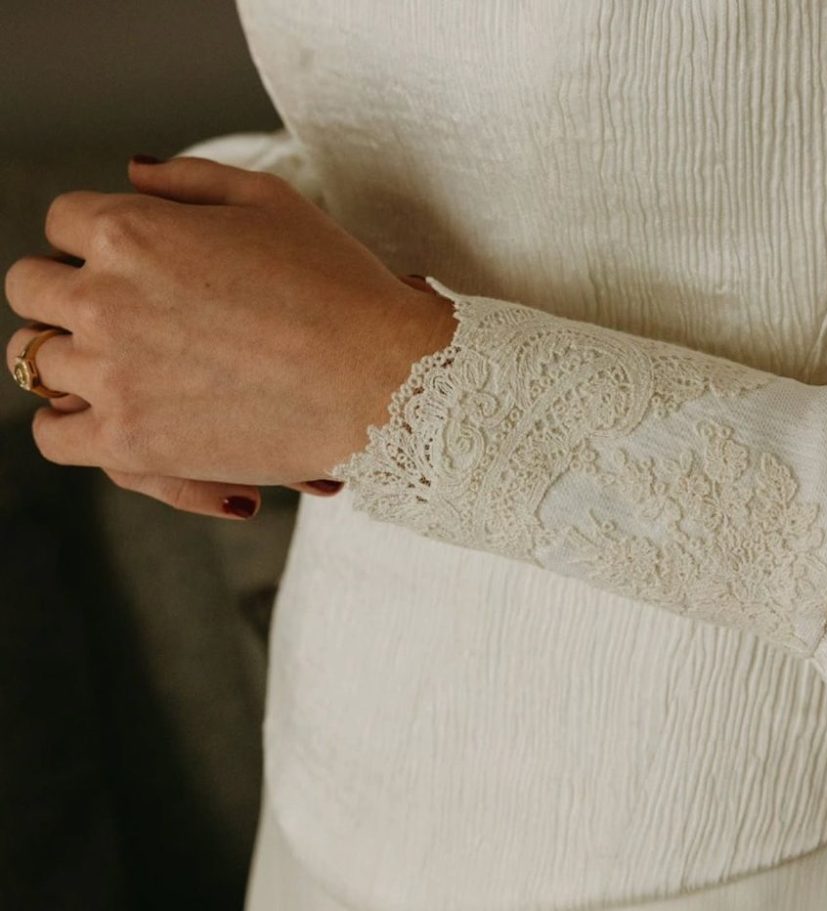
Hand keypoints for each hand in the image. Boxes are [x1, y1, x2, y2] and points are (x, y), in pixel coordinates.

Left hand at [4, 156, 457, 517]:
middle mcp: (105, 299)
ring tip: (117, 364)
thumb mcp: (272, 201)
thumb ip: (188, 179)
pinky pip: (53, 434)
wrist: (384, 379)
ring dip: (69, 354)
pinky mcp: (130, 442)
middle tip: (121, 311)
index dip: (99, 238)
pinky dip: (69, 423)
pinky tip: (109, 415)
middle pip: (30, 285)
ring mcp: (112, 375)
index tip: (134, 263)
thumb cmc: (340, 286)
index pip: (64, 220)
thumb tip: (130, 172)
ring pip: (31, 359)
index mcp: (132, 231)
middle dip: (69, 291)